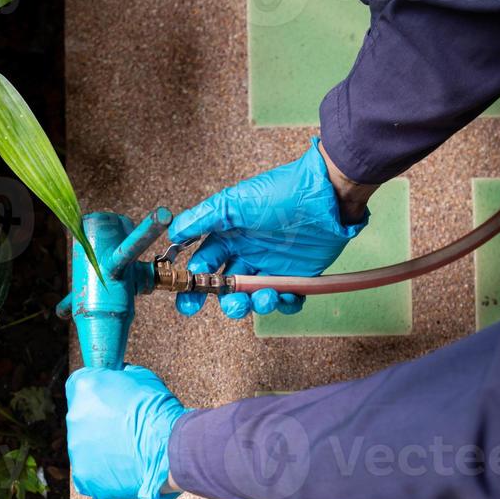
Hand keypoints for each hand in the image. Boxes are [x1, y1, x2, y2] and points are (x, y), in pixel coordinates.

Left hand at [66, 365, 186, 498]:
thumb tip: (118, 377)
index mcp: (84, 387)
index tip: (107, 401)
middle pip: (81, 418)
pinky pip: (91, 472)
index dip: (95, 394)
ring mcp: (76, 448)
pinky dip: (105, 472)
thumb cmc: (160, 412)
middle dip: (98, 422)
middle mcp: (74, 416)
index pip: (78, 386)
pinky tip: (125, 467)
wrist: (172, 448)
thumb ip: (120, 377)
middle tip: (123, 428)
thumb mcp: (141, 378)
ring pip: (85, 446)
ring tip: (128, 450)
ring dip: (102, 447)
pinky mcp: (84, 475)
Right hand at [168, 137, 367, 318]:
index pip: (205, 265)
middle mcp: (249, 254)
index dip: (194, 284)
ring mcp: (272, 267)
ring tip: (265, 296)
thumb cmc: (279, 193)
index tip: (189, 299)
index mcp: (230, 237)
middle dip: (228, 303)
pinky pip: (287, 300)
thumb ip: (203, 218)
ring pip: (255, 298)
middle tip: (233, 305)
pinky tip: (285, 296)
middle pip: (229, 289)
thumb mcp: (234, 203)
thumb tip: (173, 231)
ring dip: (256, 304)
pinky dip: (285, 304)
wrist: (326, 195)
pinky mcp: (297, 276)